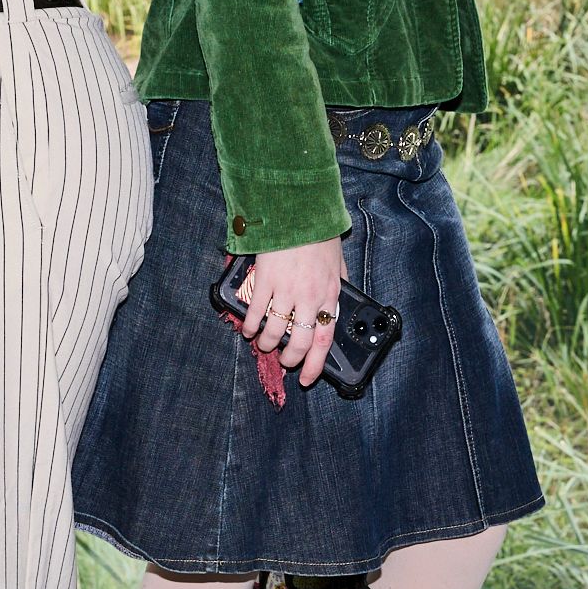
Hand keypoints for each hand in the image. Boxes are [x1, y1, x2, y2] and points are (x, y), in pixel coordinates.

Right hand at [237, 237, 345, 390]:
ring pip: (275, 332)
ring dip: (268, 344)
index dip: (315, 365)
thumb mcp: (337, 262)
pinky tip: (248, 330)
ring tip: (264, 345)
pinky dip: (251, 326)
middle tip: (284, 362)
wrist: (298, 210)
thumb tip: (337, 302)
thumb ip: (338, 283)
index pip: (325, 340)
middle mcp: (309, 297)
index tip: (307, 378)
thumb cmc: (319, 233)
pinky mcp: (265, 280)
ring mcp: (286, 290)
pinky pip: (256, 312)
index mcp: (329, 294)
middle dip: (290, 359)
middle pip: (300, 342)